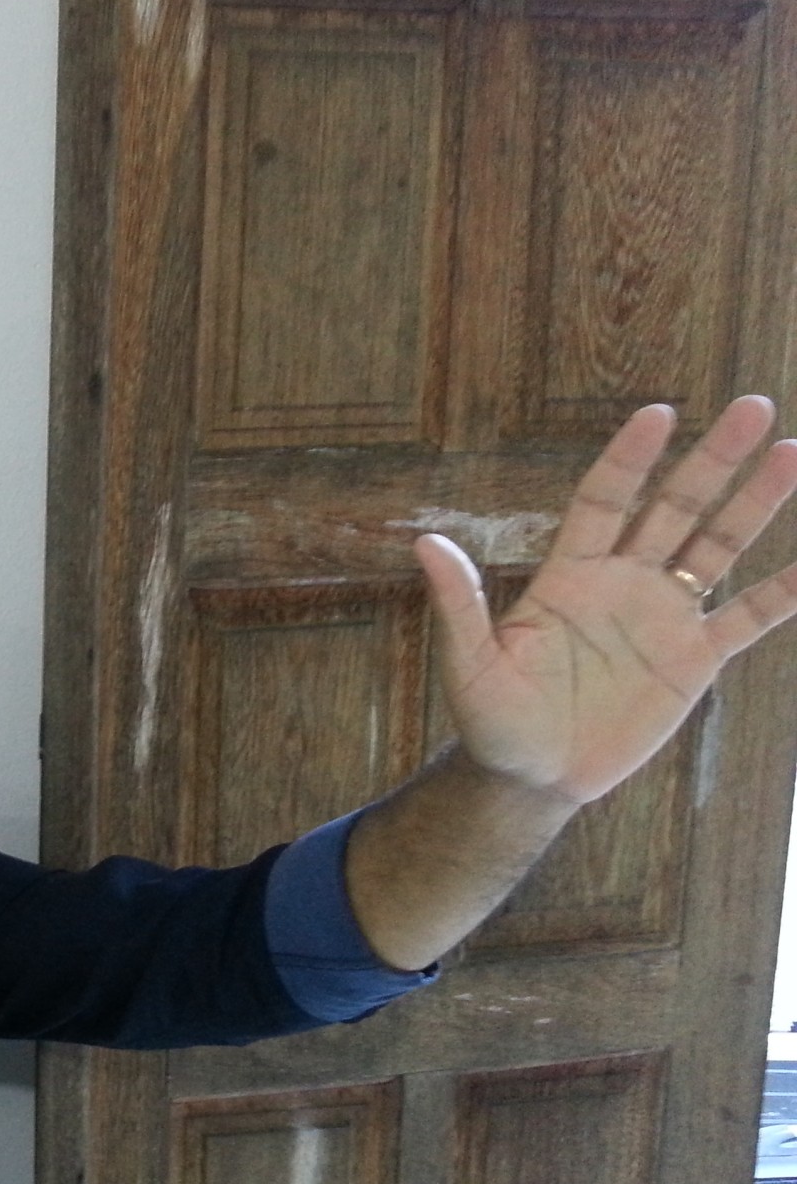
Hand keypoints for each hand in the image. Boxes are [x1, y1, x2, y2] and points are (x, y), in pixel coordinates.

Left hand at [416, 395, 796, 804]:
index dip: (631, 458)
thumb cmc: (492, 720)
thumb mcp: (470, 665)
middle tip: (754, 406)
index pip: (605, 500)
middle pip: (674, 507)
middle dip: (712, 459)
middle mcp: (622, 583)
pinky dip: (784, 592)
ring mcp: (662, 617)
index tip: (659, 414)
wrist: (532, 776)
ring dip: (755, 503)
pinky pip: (747, 617)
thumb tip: (424, 543)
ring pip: (717, 547)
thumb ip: (459, 605)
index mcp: (569, 575)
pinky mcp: (693, 658)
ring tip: (792, 453)